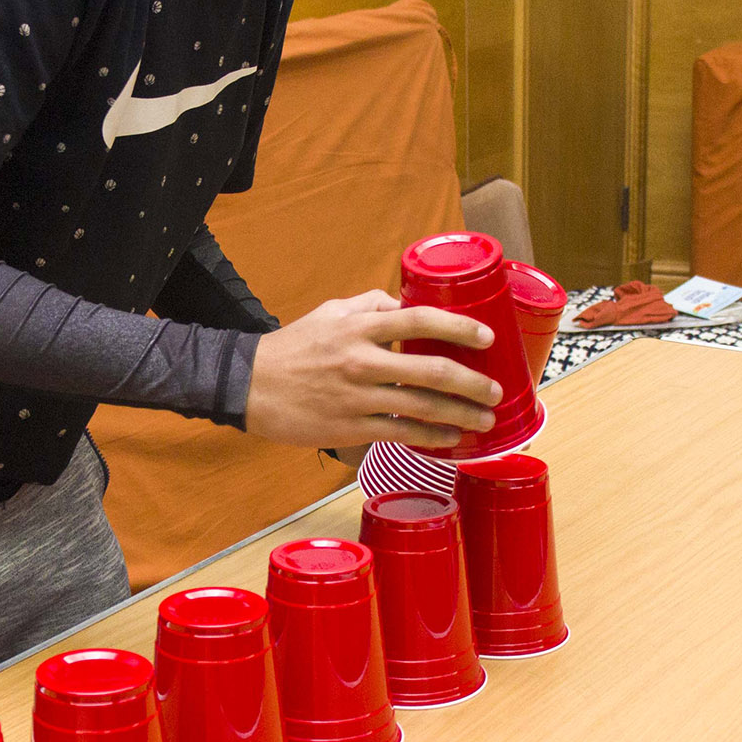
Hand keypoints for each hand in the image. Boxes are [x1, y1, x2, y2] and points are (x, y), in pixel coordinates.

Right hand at [245, 290, 500, 449]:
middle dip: (471, 384)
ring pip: (421, 407)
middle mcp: (361, 361)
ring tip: (484, 420)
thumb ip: (370, 304)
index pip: (420, 321)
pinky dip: (430, 437)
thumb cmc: (291, 348)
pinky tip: (450, 438)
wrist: (246, 386)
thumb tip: (406, 303)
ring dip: (460, 415)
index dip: (459, 329)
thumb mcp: (329, 312)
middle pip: (431, 371)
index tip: (487, 338)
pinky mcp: (349, 428)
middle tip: (495, 391)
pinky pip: (399, 433)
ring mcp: (356, 397)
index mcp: (359, 327)